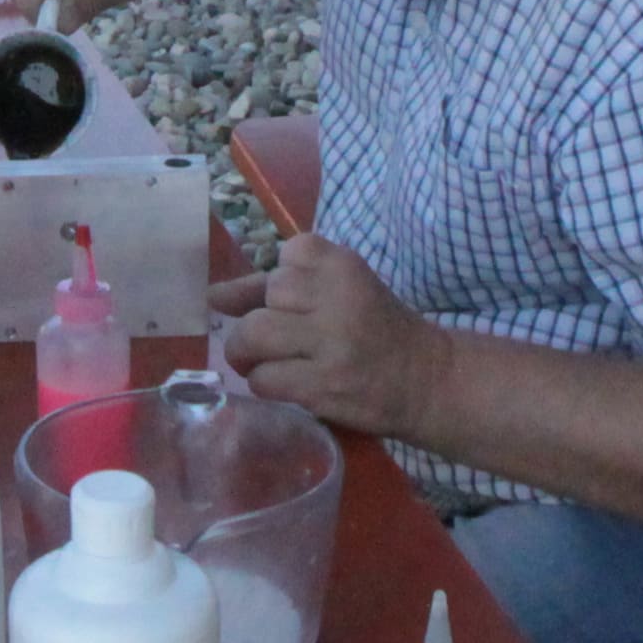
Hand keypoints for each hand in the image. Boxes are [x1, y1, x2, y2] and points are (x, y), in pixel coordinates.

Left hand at [207, 236, 446, 441]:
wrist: (428, 381)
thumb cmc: (379, 331)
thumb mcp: (340, 292)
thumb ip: (280, 288)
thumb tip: (214, 295)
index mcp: (344, 265)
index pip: (286, 257)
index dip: (282, 284)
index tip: (300, 305)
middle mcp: (337, 297)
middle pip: (267, 295)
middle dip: (264, 320)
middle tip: (285, 340)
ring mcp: (331, 341)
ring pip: (253, 334)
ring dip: (250, 354)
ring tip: (267, 364)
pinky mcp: (323, 384)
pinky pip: (264, 378)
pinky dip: (265, 384)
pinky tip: (288, 386)